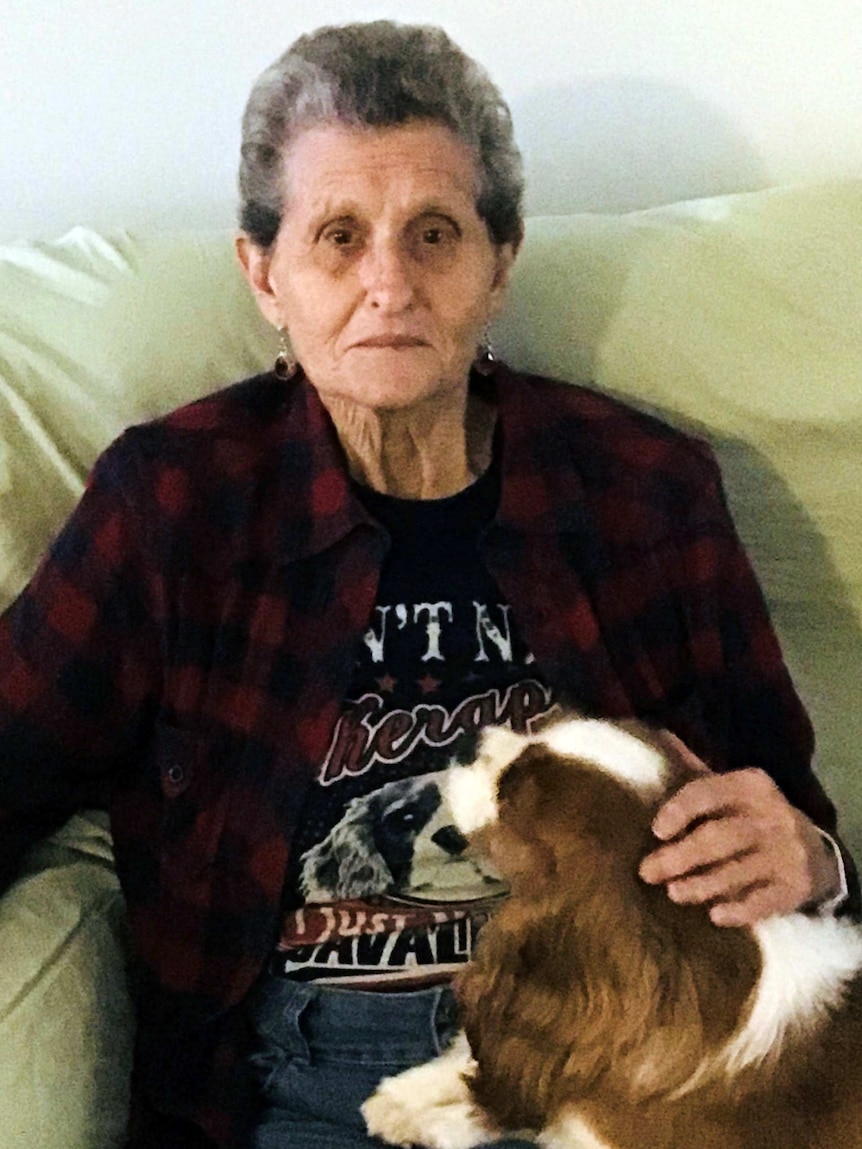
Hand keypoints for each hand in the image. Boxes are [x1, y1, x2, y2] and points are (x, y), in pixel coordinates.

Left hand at [638, 739, 840, 925]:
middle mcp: (772, 815)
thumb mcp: (732, 789)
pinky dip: (739, 910)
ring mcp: (786, 853)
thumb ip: (695, 771)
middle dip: (680, 856)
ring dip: (701, 885)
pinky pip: (764, 901)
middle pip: (719, 837)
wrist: (816, 851)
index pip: (709, 792)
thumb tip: (656, 734)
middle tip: (647, 872)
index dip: (680, 810)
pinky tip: (715, 916)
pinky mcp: (796, 886)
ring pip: (737, 871)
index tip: (656, 830)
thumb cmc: (754, 816)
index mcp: (750, 785)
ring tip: (673, 893)